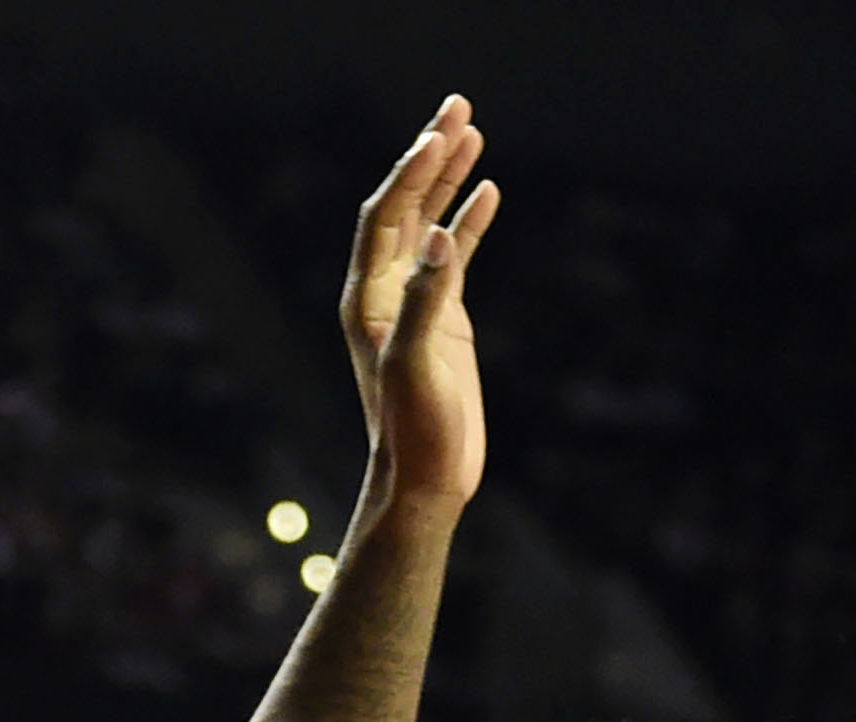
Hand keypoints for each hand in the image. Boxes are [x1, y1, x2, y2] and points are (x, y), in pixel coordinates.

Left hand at [340, 97, 494, 515]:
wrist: (425, 483)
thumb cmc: (414, 434)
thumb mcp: (417, 368)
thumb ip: (426, 302)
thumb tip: (443, 239)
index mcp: (367, 299)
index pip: (386, 217)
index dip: (409, 174)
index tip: (439, 136)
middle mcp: (384, 292)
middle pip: (405, 206)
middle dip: (429, 155)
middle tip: (457, 105)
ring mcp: (415, 302)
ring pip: (431, 223)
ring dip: (449, 177)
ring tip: (473, 129)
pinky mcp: (444, 320)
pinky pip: (456, 256)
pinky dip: (469, 221)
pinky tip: (488, 190)